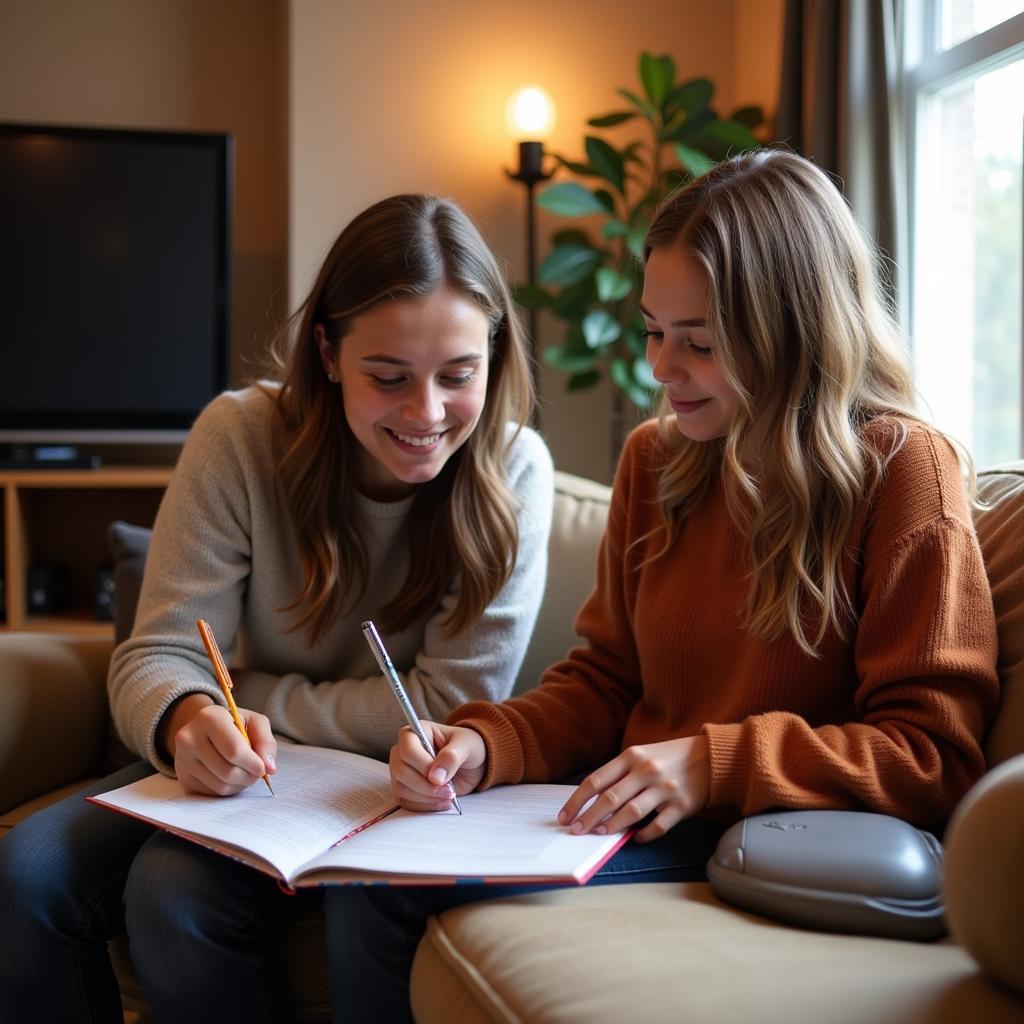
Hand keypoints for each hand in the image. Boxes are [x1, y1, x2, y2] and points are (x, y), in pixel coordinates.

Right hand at [161, 695, 276, 795]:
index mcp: (209, 717)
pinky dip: (228, 790)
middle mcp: (189, 737)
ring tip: (246, 774)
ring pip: (220, 785)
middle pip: (227, 771)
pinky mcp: (182, 776)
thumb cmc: (234, 724)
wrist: (205, 728)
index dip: (253, 763)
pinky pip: (211, 793)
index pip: (234, 750)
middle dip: (249, 777)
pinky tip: (231, 778)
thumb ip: (265, 741)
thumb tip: (269, 767)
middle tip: (257, 773)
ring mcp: (182, 758)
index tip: (263, 768)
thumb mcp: (254, 722)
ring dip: (240, 785)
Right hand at [388, 722, 486, 811]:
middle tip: (449, 791)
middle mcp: (403, 751)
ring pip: (401, 789)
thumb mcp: (466, 746)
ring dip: (426, 798)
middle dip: (426, 786)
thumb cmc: (467, 747)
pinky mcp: (405, 789)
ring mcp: (402, 771)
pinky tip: (443, 802)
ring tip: (448, 796)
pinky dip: (425, 806)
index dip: (423, 766)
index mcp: (415, 732)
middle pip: (401, 772)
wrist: (472, 764)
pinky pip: (406, 802)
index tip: (442, 778)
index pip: (408, 750)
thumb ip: (451, 757)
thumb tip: (435, 778)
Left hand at [557, 735, 709, 842]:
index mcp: (631, 756)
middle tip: (576, 831)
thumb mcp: (642, 755)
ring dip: (612, 826)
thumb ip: (620, 774)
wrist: (711, 756)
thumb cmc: (668, 757)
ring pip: (631, 812)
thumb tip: (592, 800)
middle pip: (610, 798)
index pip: (596, 780)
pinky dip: (644, 835)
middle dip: (589, 817)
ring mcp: (664, 788)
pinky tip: (635, 839)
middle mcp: (646, 770)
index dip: (577, 800)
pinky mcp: (681, 805)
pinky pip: (658, 826)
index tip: (565, 816)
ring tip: (600, 834)